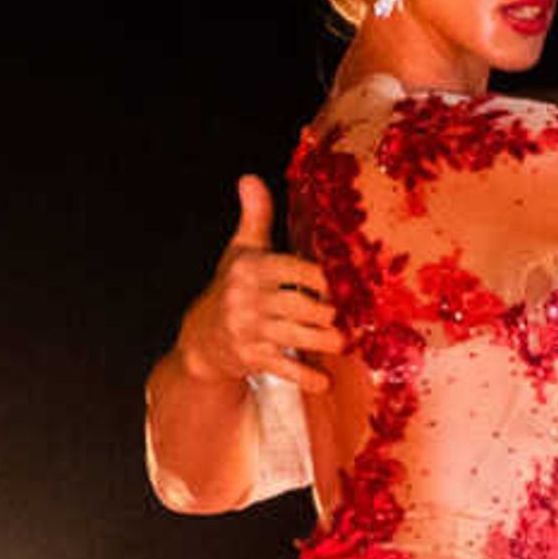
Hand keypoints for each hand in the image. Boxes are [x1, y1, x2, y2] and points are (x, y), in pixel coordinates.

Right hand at [175, 177, 342, 392]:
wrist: (201, 337)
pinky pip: (284, 368)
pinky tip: (324, 381)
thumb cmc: (231, 287)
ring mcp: (250, 330)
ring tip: (346, 342)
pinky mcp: (252, 358)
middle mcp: (249, 298)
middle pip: (302, 306)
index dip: (325, 278)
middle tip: (356, 317)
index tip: (348, 283)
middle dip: (330, 314)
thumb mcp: (240, 250)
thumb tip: (249, 177)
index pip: (295, 269)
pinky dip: (306, 377)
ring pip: (298, 337)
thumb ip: (255, 216)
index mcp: (252, 268)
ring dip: (327, 342)